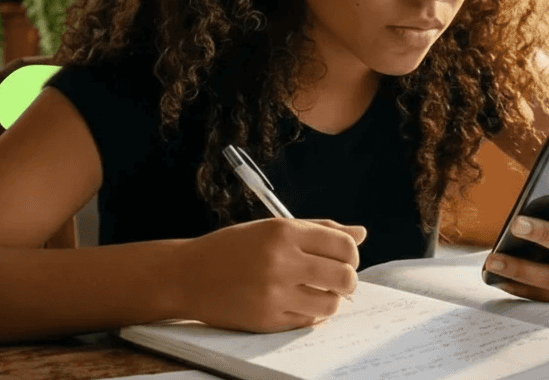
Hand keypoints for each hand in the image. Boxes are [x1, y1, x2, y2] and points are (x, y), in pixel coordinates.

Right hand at [172, 217, 366, 332]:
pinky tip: (293, 302)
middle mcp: (280, 260)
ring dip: (329, 299)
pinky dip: (309, 313)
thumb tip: (360, 233)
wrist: (187, 275)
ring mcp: (274, 293)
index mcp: (282, 231)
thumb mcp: (270, 228)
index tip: (344, 258)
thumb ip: (317, 229)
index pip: (344, 245)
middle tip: (335, 278)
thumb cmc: (231, 248)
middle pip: (345, 276)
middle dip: (347, 279)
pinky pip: (309, 321)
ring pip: (331, 304)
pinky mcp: (268, 319)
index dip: (351, 254)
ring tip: (313, 291)